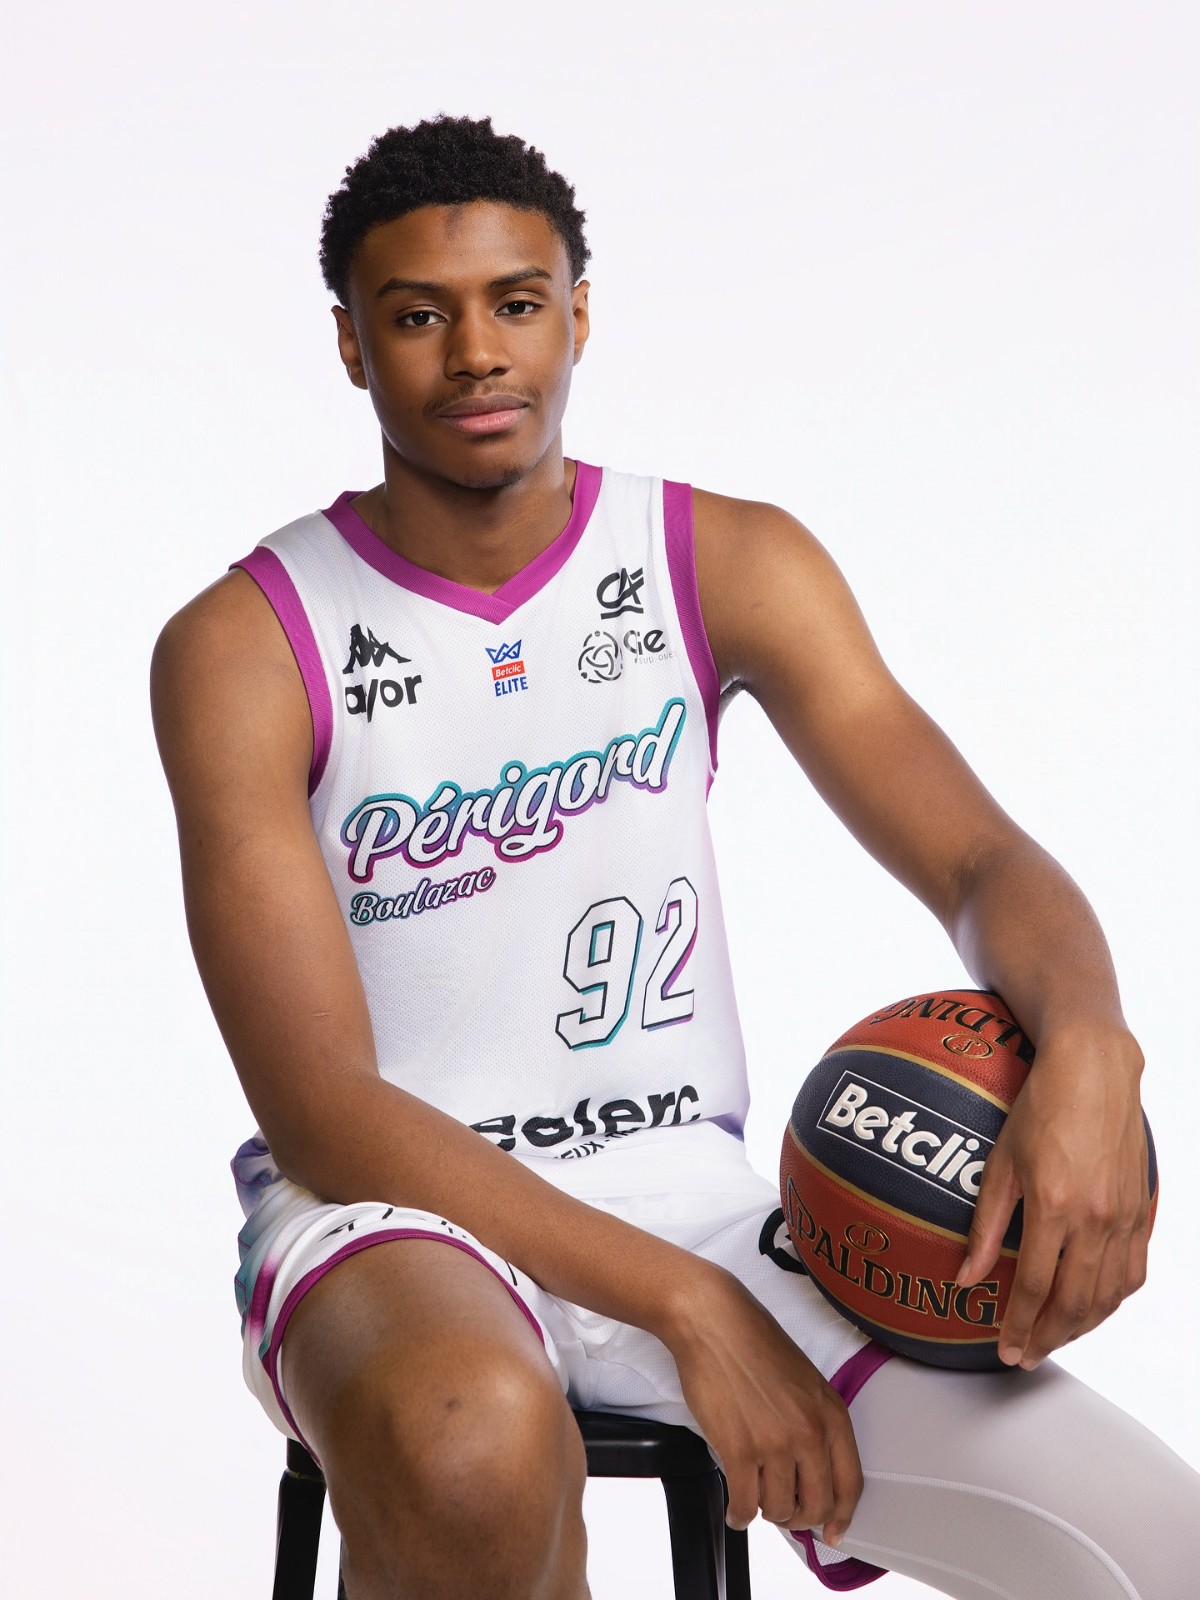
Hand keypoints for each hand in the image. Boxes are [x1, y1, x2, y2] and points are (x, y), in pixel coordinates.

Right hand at [660, 1263, 862, 1541]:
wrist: (712, 1320)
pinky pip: (745, 1505)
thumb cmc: (753, 1342)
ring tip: (754, 1497)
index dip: (842, 1515)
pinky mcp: (738, 1449)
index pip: (850, 1483)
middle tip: (784, 1513)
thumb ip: (814, 1422)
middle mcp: (809, 1432)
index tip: (833, 1531)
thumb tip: (811, 1470)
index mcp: (830, 1411)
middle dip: (800, 1517)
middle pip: (817, 1504)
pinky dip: (739, 1515)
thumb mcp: (804, 1379)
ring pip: (780, 1508)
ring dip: (767, 1511)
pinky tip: (734, 1510)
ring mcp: (774, 1442)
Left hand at [956, 1027, 1149, 1367]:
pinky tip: (1092, 1307)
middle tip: (1025, 1356)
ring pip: (1107, 1296)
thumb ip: (984, 1225)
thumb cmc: (1040, 1106)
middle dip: (1048, 1338)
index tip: (1004, 1348)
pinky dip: (1112, 1300)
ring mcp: (1123, 1216)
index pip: (1035, 1287)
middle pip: (1074, 1303)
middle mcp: (1094, 1219)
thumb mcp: (1000, 1162)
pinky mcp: (1140, 1210)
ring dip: (1080, 1327)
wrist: (1095, 1070)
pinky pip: (1132, 1272)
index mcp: (1055, 1207)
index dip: (1019, 1325)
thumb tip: (965, 1277)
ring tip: (1053, 1339)